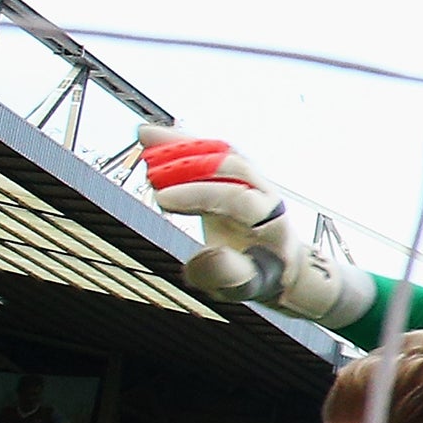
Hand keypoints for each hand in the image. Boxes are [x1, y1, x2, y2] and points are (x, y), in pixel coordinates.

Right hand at [138, 126, 371, 327]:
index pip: (237, 199)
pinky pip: (210, 151)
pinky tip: (151, 135)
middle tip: (151, 171)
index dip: (199, 196)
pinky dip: (181, 142)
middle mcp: (265, 194)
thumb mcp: (243, 286)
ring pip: (220, 153)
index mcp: (272, 221)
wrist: (277, 266)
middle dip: (189, 165)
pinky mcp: (235, 174)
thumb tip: (209, 253)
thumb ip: (225, 273)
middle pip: (232, 167)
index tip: (162, 200)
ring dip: (182, 144)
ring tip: (144, 137)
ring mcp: (252, 181)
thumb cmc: (258, 277)